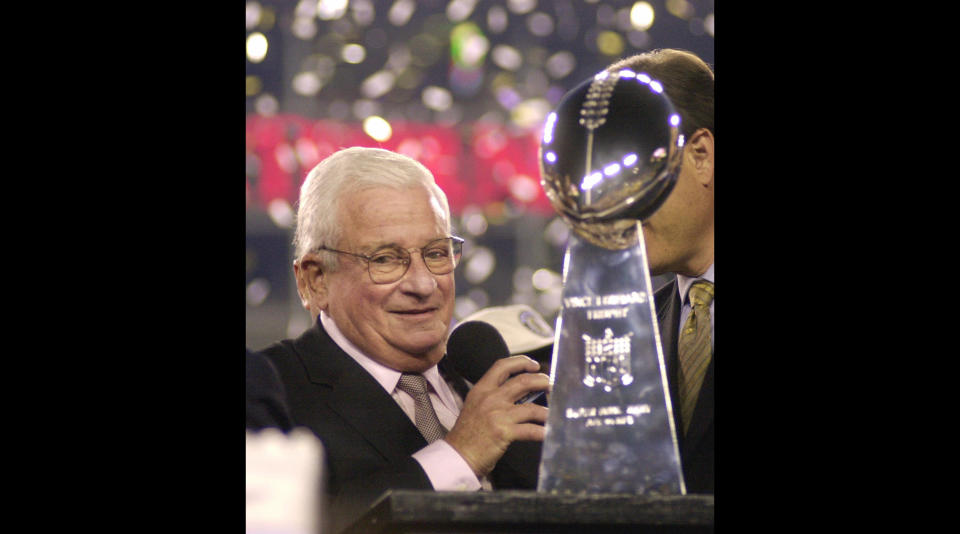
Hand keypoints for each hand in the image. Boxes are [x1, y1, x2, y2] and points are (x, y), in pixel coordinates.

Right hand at [443, 355, 549, 477]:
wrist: (457, 455)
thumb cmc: (467, 434)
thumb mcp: (475, 406)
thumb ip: (492, 397)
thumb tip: (517, 394)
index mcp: (481, 389)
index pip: (502, 366)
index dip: (521, 362)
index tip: (534, 365)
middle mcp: (491, 398)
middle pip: (523, 381)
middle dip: (541, 381)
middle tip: (550, 385)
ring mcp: (498, 414)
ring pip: (532, 407)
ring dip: (547, 410)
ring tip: (553, 413)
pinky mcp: (505, 432)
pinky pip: (531, 430)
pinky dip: (543, 432)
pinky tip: (549, 433)